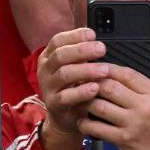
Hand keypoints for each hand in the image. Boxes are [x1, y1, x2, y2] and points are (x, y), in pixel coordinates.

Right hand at [36, 28, 108, 149]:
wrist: (66, 115)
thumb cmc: (75, 85)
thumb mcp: (76, 66)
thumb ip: (83, 52)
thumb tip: (97, 35)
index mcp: (49, 57)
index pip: (58, 41)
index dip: (74, 36)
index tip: (92, 34)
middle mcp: (46, 70)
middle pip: (61, 55)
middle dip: (82, 50)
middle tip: (102, 49)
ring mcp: (48, 88)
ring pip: (64, 75)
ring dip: (85, 70)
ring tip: (104, 70)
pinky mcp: (55, 105)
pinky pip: (66, 97)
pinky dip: (81, 92)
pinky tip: (95, 88)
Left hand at [77, 58, 149, 149]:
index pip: (127, 74)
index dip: (110, 68)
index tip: (99, 67)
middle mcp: (144, 107)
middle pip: (110, 87)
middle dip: (94, 82)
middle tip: (84, 81)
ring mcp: (132, 124)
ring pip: (99, 106)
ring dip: (86, 101)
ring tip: (81, 99)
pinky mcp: (123, 140)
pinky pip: (97, 128)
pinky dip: (86, 123)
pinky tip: (84, 120)